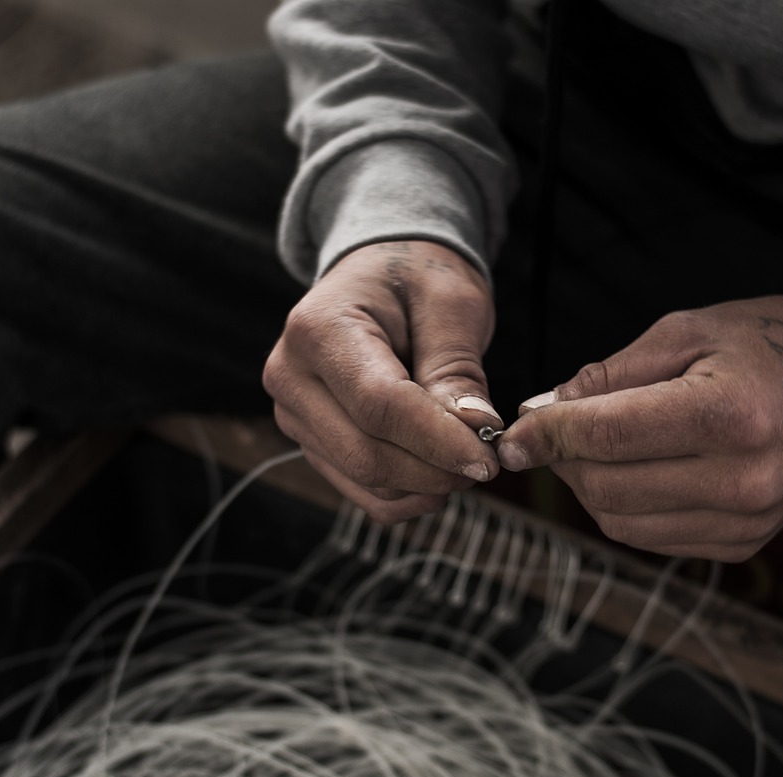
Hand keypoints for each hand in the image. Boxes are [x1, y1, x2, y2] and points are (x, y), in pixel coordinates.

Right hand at [263, 241, 501, 522]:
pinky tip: (442, 473)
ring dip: (426, 485)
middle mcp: (291, 376)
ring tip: (470, 459)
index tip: (489, 458)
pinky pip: (361, 493)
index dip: (436, 440)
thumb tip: (472, 430)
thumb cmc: (415, 278)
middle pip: (365, 452)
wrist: (380, 276)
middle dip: (435, 469)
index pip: (378, 405)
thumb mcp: (450, 302)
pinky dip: (408, 495)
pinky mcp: (312, 443)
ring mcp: (295, 415)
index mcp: (318, 328)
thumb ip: (457, 367)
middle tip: (490, 461)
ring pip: (364, 480)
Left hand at [496, 295, 782, 561]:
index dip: (546, 435)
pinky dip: (624, 508)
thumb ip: (609, 376)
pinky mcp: (743, 544)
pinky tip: (632, 470)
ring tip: (591, 447)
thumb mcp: (685, 333)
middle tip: (550, 431)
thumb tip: (540, 412)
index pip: (607, 436)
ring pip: (621, 523)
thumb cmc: (764, 345)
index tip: (511, 433)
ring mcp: (747, 521)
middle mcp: (743, 480)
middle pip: (606, 488)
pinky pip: (652, 538)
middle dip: (563, 460)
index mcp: (729, 416)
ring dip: (588, 487)